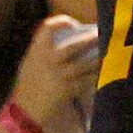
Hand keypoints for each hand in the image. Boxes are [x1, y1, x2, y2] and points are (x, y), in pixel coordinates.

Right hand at [10, 14, 101, 128]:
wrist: (24, 109)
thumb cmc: (29, 84)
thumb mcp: (31, 61)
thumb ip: (45, 50)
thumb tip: (70, 39)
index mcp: (37, 50)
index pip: (47, 27)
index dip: (62, 22)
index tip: (73, 24)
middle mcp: (49, 60)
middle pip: (73, 46)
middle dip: (89, 40)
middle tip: (100, 35)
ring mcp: (59, 76)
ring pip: (84, 65)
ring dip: (97, 60)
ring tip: (107, 54)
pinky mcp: (68, 90)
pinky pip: (86, 80)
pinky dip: (95, 76)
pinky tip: (102, 73)